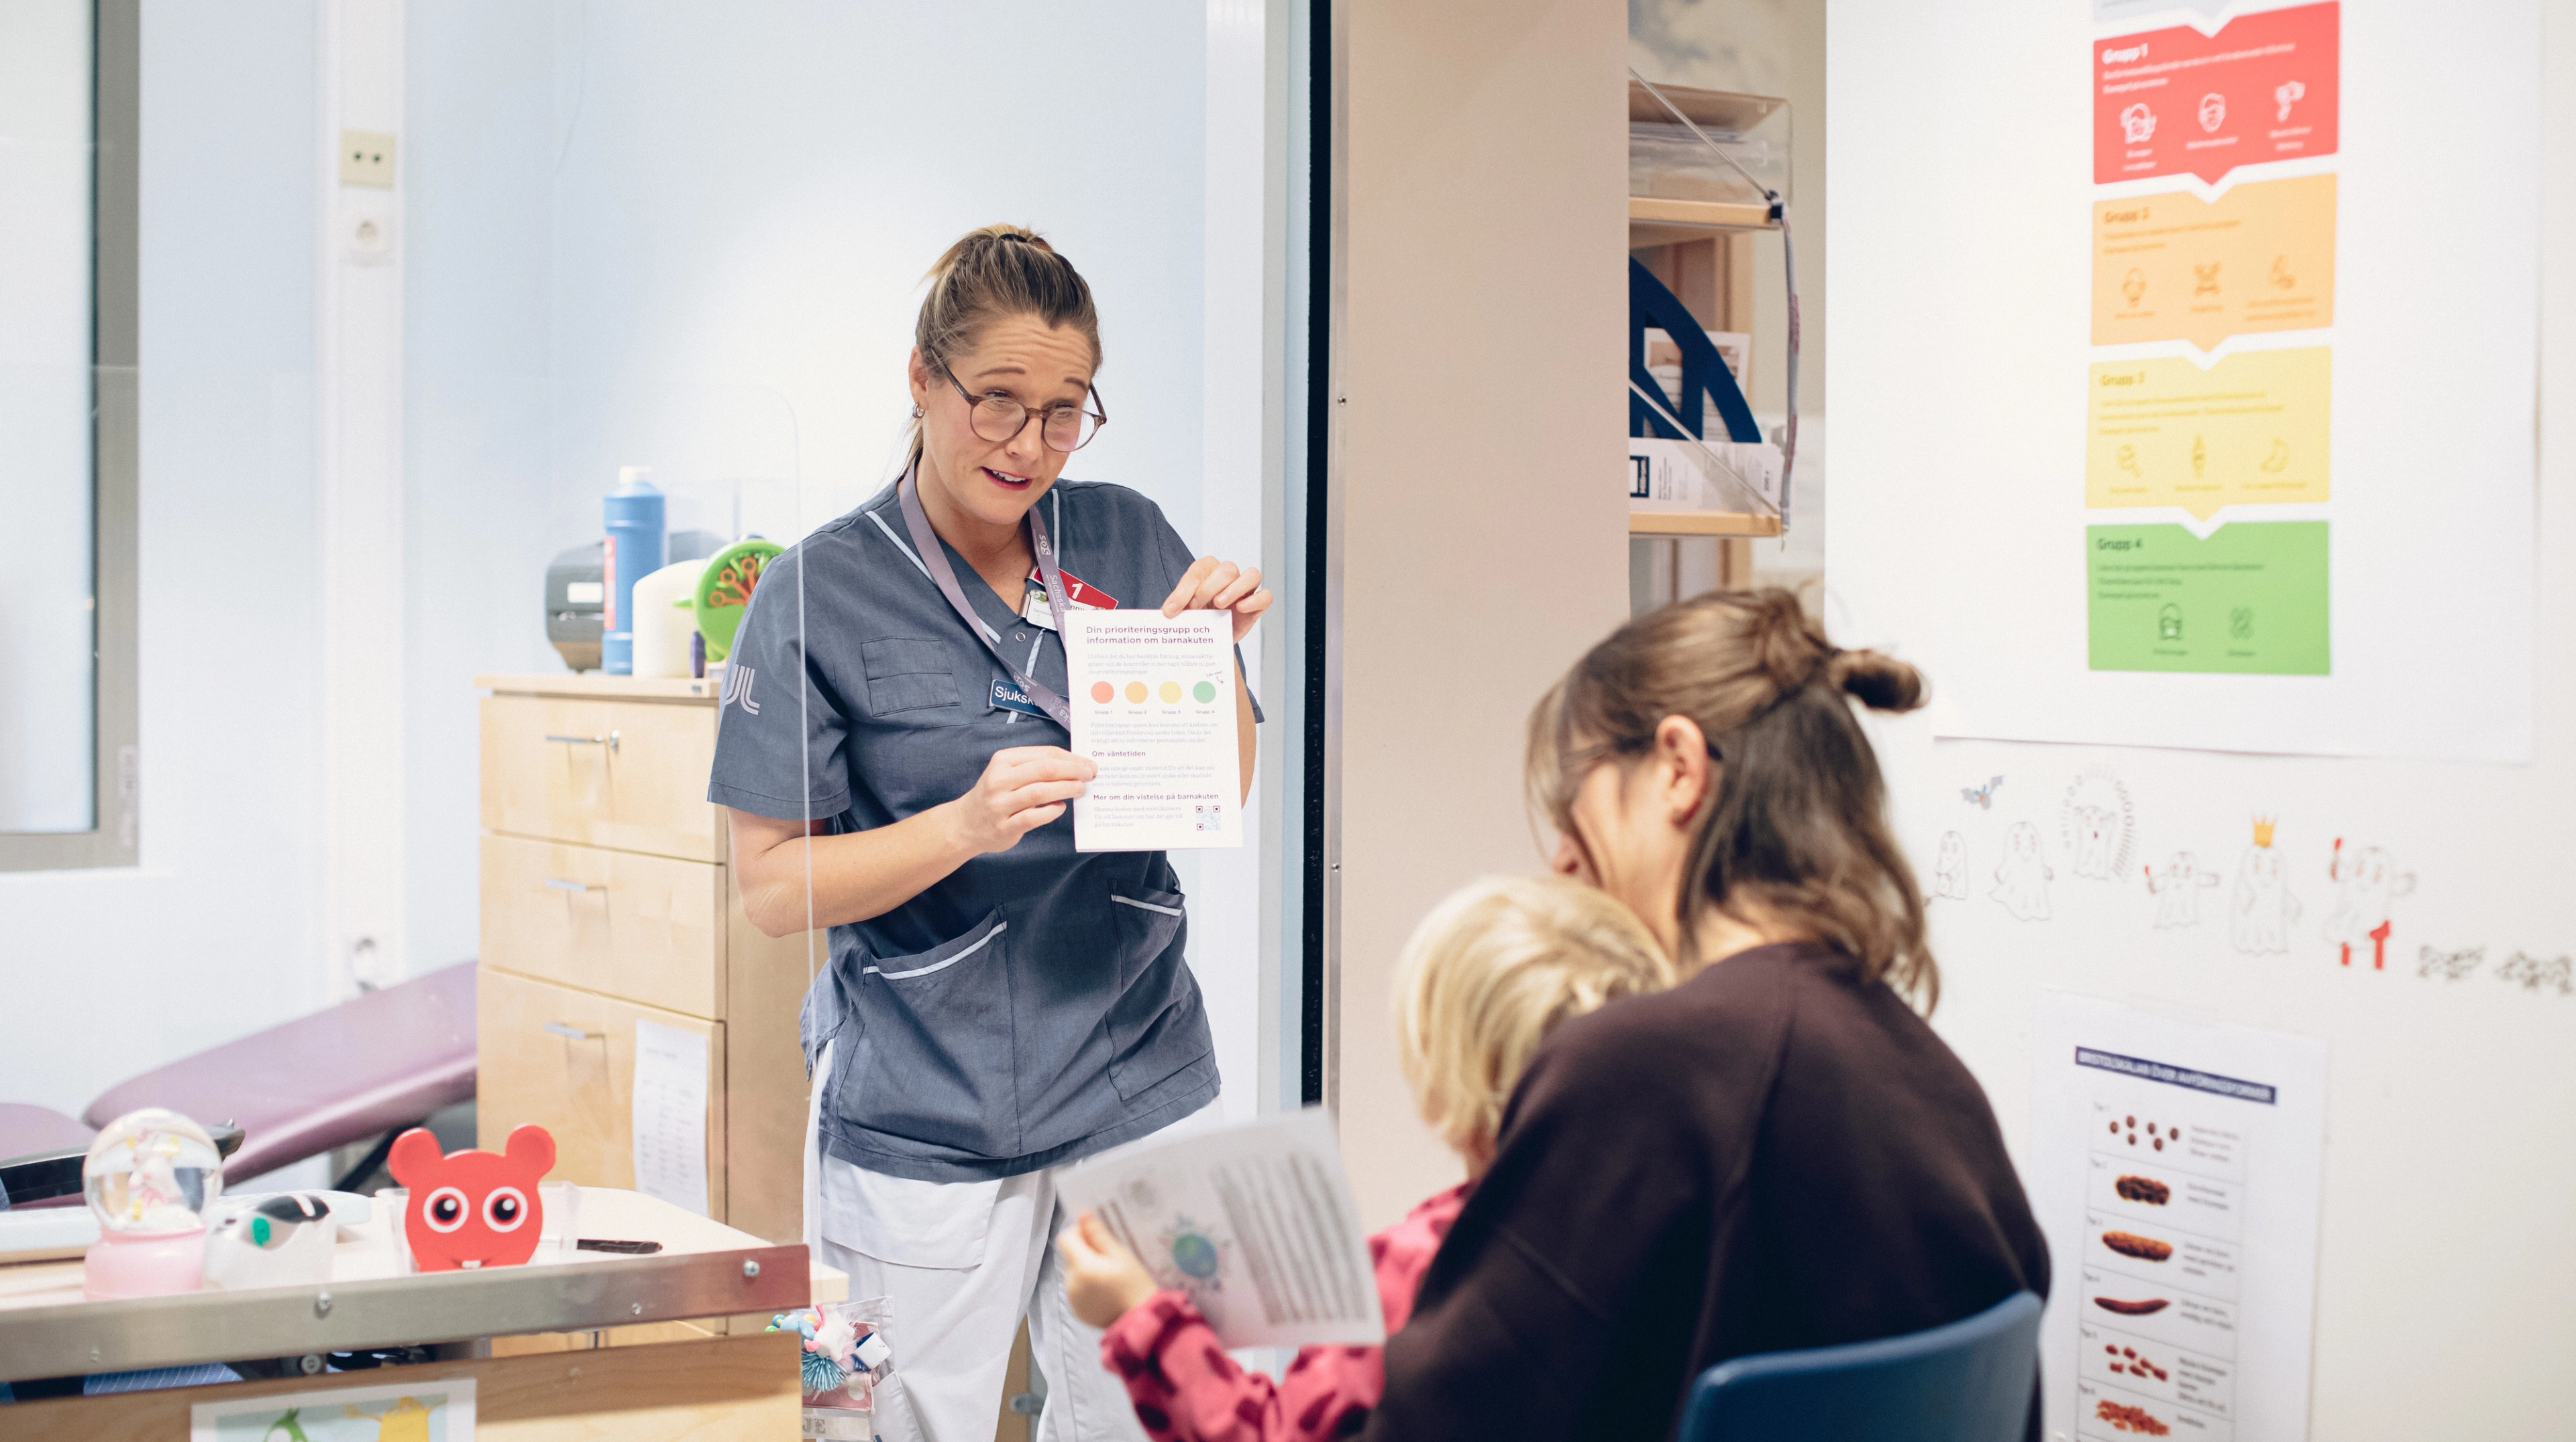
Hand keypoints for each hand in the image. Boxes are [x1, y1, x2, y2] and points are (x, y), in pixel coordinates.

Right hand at [945, 746, 1094, 854]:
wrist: (965, 824)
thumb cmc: (995, 795)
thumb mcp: (1007, 772)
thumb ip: (1034, 767)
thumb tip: (1074, 766)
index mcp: (1003, 760)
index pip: (1044, 754)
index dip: (1070, 758)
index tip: (1088, 763)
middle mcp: (999, 780)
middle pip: (1044, 770)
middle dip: (1072, 771)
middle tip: (1090, 775)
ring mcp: (1000, 804)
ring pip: (1039, 792)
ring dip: (1065, 789)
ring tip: (1080, 789)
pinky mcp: (1004, 826)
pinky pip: (1033, 817)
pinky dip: (1051, 812)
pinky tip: (1060, 808)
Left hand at [1056, 1210, 1159, 1328]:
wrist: (1141, 1320)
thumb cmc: (1135, 1284)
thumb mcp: (1120, 1255)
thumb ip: (1098, 1235)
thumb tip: (1082, 1214)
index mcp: (1081, 1266)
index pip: (1065, 1238)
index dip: (1078, 1232)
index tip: (1096, 1237)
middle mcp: (1071, 1283)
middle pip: (1069, 1255)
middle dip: (1084, 1251)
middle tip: (1109, 1258)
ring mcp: (1072, 1298)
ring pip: (1072, 1272)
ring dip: (1085, 1268)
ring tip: (1108, 1276)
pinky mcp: (1076, 1310)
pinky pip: (1076, 1289)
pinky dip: (1086, 1285)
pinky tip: (1105, 1290)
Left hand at [1161, 556, 1274, 643]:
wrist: (1211, 640)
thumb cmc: (1199, 619)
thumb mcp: (1184, 612)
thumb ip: (1178, 606)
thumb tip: (1168, 611)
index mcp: (1208, 571)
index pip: (1199, 570)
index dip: (1185, 589)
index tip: (1172, 610)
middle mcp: (1230, 575)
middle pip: (1228, 568)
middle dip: (1209, 588)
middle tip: (1197, 608)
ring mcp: (1246, 589)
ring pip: (1252, 575)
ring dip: (1234, 589)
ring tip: (1218, 605)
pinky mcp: (1257, 605)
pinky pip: (1266, 596)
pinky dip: (1255, 601)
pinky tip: (1240, 608)